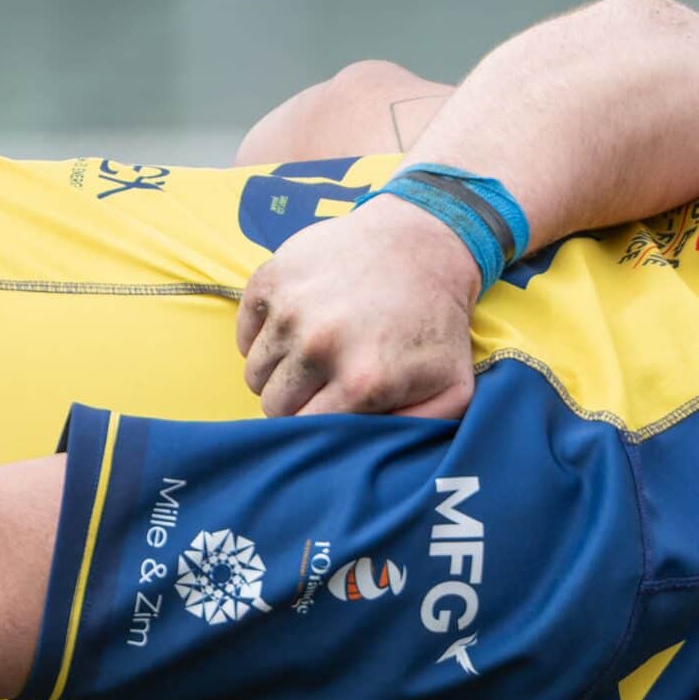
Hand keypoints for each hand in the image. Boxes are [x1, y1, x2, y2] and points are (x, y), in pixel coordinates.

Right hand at [236, 193, 481, 419]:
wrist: (423, 243)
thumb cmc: (438, 323)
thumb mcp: (453, 386)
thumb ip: (420, 429)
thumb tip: (375, 456)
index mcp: (362, 381)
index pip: (306, 431)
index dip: (315, 430)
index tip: (329, 418)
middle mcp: (319, 346)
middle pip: (273, 405)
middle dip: (293, 405)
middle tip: (319, 390)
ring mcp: (290, 310)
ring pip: (254, 372)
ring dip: (277, 374)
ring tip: (311, 361)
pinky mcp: (270, 279)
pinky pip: (244, 333)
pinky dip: (262, 338)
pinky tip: (296, 331)